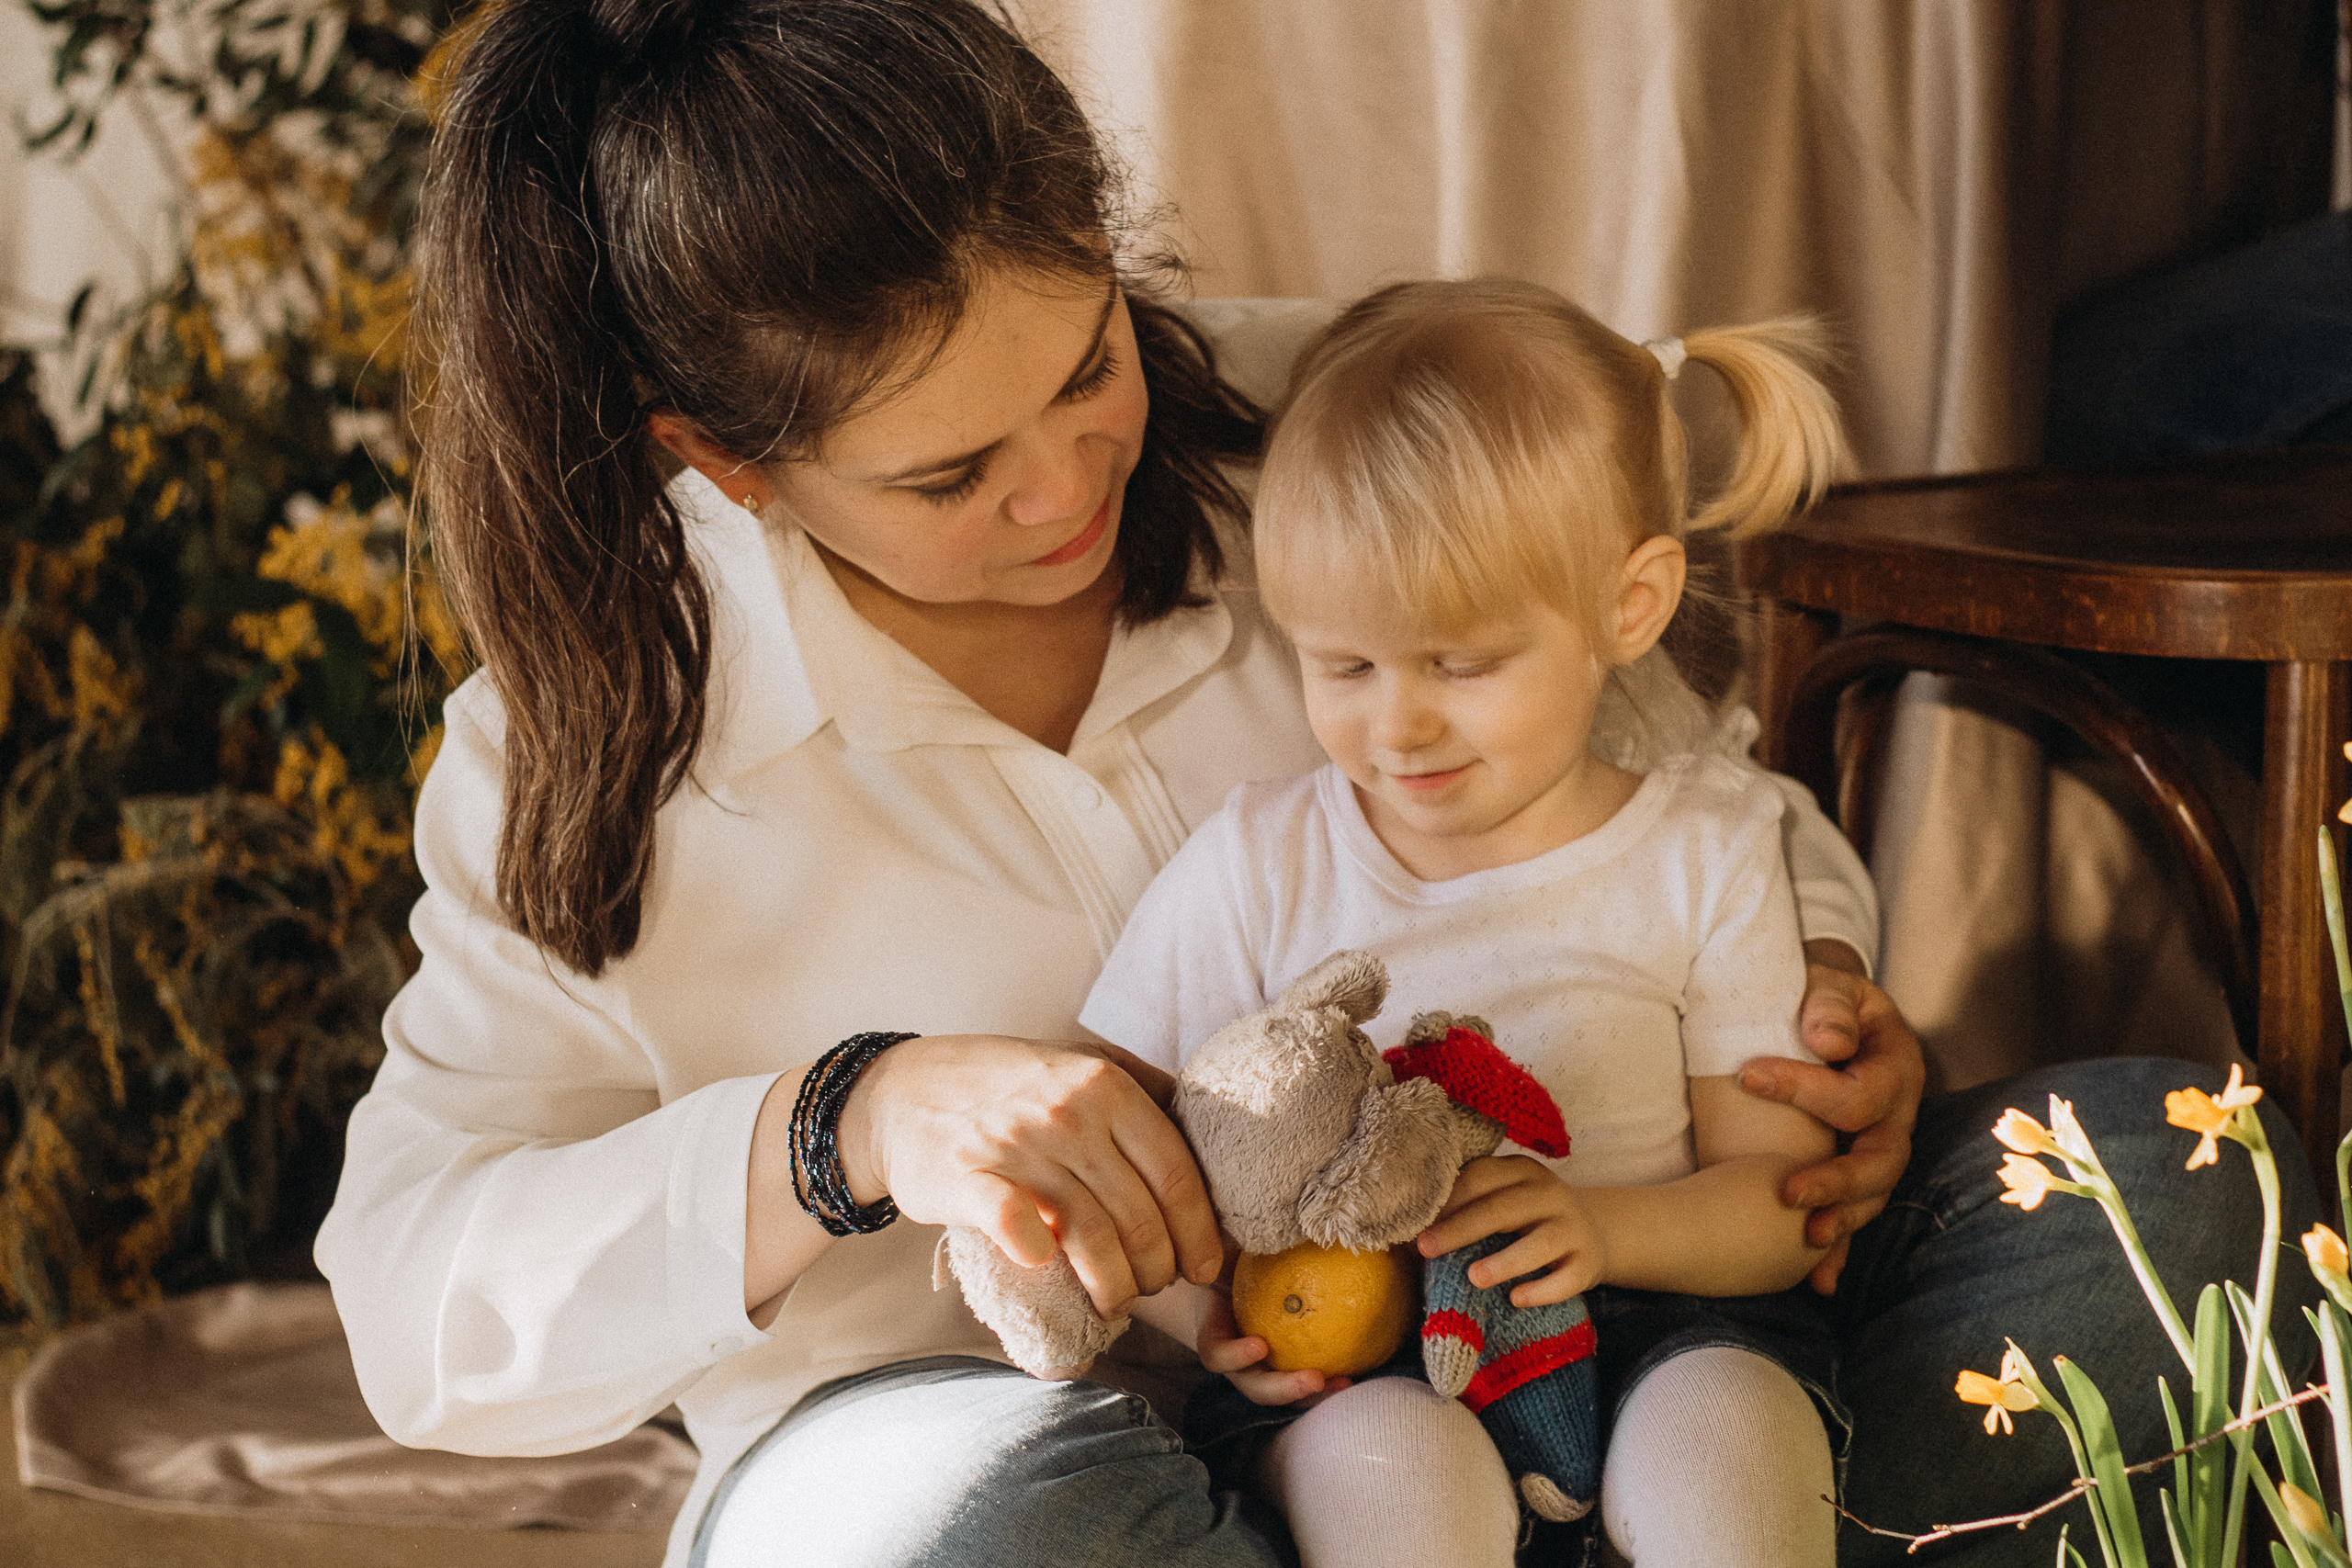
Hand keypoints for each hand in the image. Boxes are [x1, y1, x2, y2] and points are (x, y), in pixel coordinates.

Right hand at [837, 1035, 1223, 1316]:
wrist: (900, 1091)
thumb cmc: (1003, 1084)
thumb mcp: (1079, 1061)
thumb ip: (1143, 1087)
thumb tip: (1208, 1129)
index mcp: (1106, 1085)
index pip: (1176, 1173)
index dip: (1199, 1231)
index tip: (1204, 1265)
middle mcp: (1067, 1112)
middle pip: (1140, 1215)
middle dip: (1160, 1268)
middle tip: (1155, 1286)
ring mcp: (1016, 1144)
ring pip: (1091, 1236)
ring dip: (1114, 1285)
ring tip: (1117, 1300)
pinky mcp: (967, 1177)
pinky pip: (1016, 1224)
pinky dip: (1040, 1254)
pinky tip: (1048, 1268)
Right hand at [1195, 1250, 1350, 1407]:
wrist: (1236, 1268)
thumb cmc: (1232, 1248)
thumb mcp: (1229, 1239)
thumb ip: (1236, 1236)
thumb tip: (1267, 1214)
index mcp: (1214, 1326)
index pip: (1215, 1349)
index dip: (1232, 1354)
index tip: (1261, 1344)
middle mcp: (1235, 1354)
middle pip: (1251, 1383)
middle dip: (1281, 1389)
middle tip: (1313, 1378)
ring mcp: (1260, 1364)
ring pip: (1282, 1389)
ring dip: (1312, 1393)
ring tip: (1343, 1384)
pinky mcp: (1286, 1363)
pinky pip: (1306, 1374)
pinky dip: (1328, 1378)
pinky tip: (1356, 1371)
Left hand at [1416, 1155, 1606, 1306]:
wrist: (1592, 1234)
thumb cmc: (1526, 1220)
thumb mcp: (1503, 1201)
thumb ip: (1468, 1207)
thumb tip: (1410, 1234)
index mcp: (1521, 1172)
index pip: (1482, 1177)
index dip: (1448, 1199)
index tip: (1417, 1223)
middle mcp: (1550, 1194)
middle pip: (1504, 1208)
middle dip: (1462, 1228)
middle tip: (1427, 1248)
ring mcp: (1573, 1228)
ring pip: (1542, 1242)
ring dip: (1506, 1260)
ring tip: (1473, 1277)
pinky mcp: (1588, 1263)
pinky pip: (1567, 1278)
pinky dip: (1542, 1290)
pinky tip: (1516, 1298)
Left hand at [1738, 940, 1924, 1294]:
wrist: (1826, 1010)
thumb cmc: (1821, 995)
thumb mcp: (1826, 983)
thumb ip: (1828, 1004)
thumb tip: (1827, 1040)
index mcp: (1895, 1064)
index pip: (1859, 1092)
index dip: (1805, 1088)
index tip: (1748, 1076)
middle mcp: (1898, 1112)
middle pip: (1883, 1160)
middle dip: (1837, 1180)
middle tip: (1787, 1191)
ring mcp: (1883, 1144)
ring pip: (1875, 1195)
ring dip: (1843, 1220)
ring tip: (1805, 1238)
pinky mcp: (1860, 1169)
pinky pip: (1856, 1213)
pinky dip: (1840, 1250)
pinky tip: (1818, 1281)